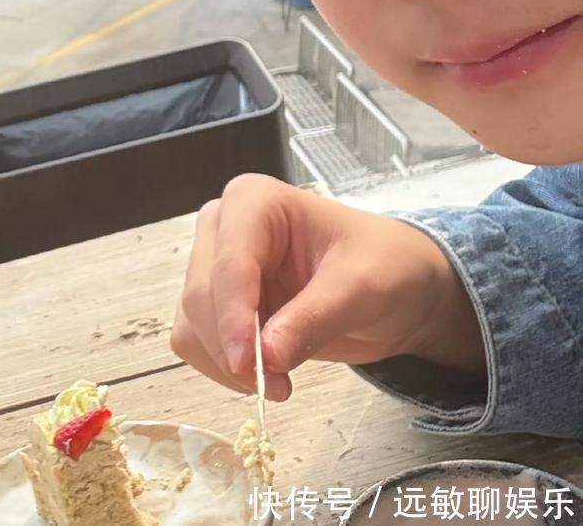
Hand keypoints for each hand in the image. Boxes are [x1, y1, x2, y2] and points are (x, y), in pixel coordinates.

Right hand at [170, 174, 484, 401]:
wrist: (396, 285)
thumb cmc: (384, 266)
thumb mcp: (362, 288)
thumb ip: (313, 319)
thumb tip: (267, 357)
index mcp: (255, 201)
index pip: (230, 263)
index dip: (233, 316)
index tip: (249, 366)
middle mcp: (224, 226)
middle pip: (201, 293)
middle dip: (232, 346)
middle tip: (278, 386)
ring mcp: (215, 263)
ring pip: (191, 320)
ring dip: (225, 363)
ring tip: (280, 382)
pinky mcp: (217, 301)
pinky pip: (196, 340)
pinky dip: (221, 368)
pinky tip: (264, 374)